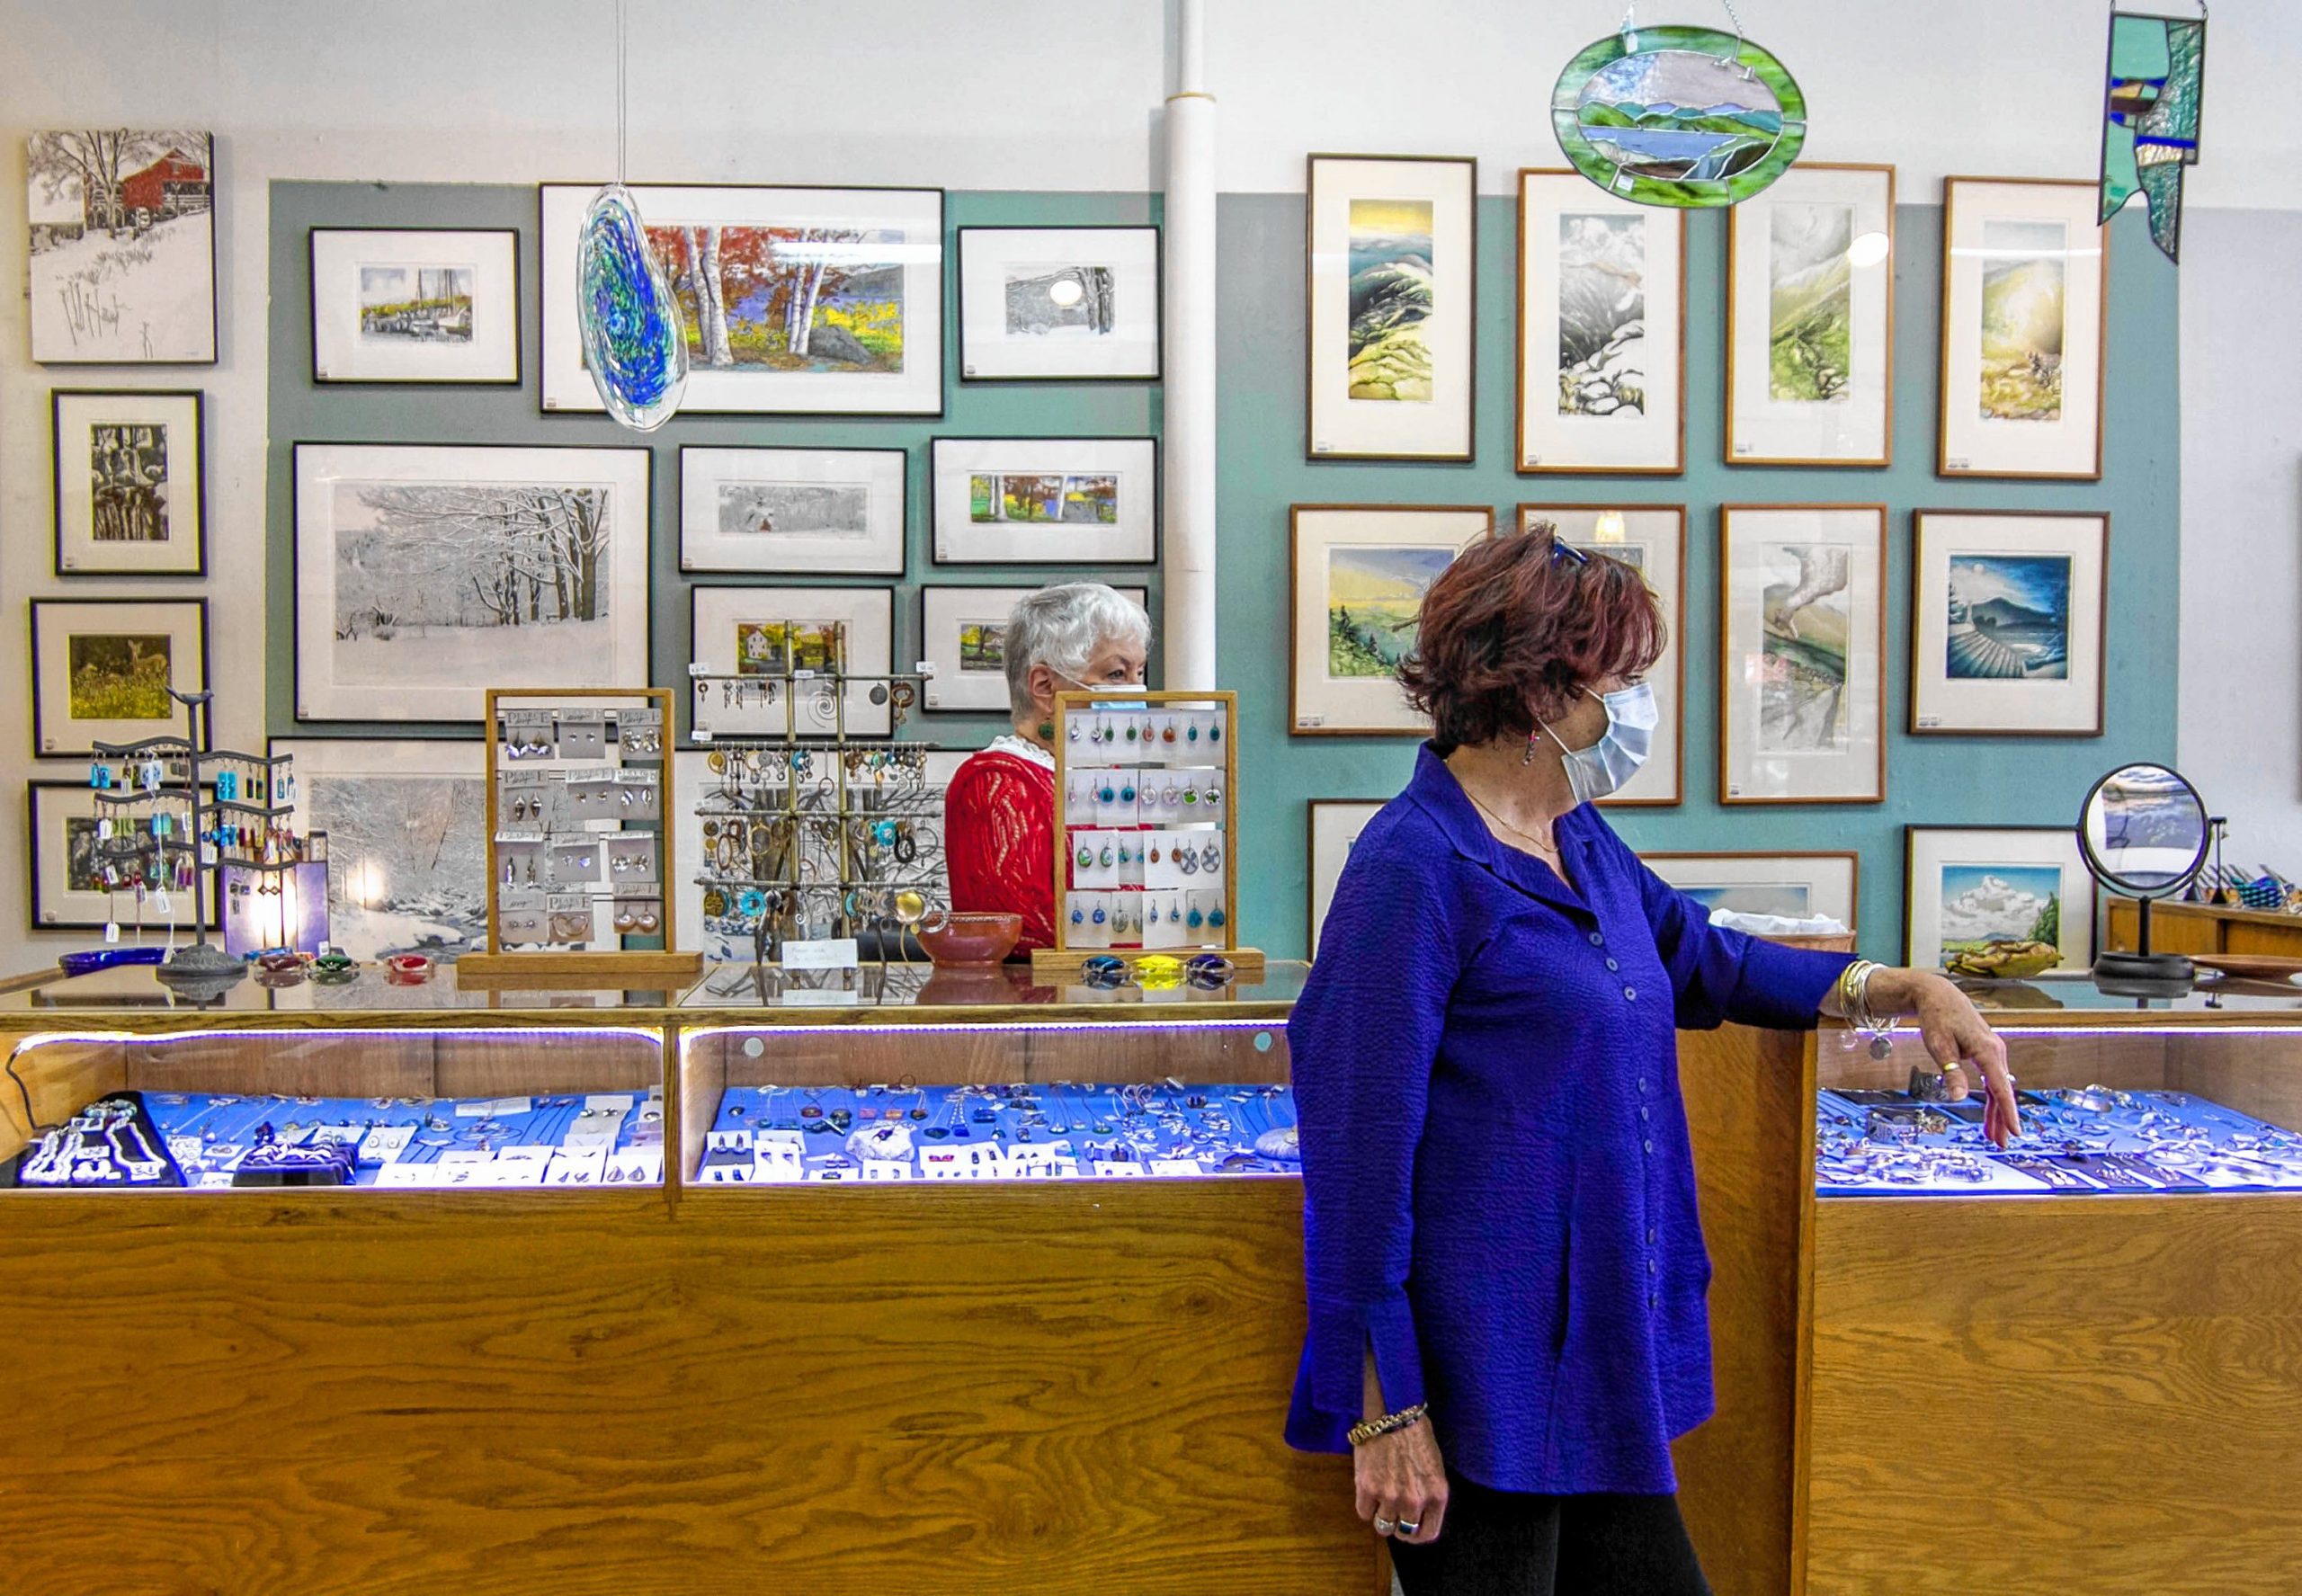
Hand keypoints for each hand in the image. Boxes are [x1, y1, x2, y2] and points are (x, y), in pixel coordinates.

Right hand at [1356, 1417, 1446, 1546]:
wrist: (1393, 1413)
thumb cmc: (1416, 1435)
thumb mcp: (1433, 1468)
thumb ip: (1428, 1495)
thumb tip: (1416, 1515)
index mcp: (1437, 1496)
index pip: (1427, 1534)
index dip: (1415, 1535)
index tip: (1408, 1529)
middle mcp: (1415, 1501)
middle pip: (1403, 1533)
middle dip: (1397, 1525)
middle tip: (1391, 1512)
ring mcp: (1391, 1497)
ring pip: (1382, 1525)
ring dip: (1380, 1514)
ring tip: (1379, 1495)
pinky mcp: (1368, 1489)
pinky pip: (1363, 1512)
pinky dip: (1365, 1504)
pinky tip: (1368, 1487)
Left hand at [1878, 968, 2020, 1146]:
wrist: (1938, 995)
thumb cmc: (1937, 1018)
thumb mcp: (1938, 1046)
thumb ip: (1950, 1071)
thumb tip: (1956, 1097)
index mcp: (1986, 1050)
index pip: (2000, 1087)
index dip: (2008, 1111)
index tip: (2015, 1131)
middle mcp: (1995, 1051)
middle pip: (2002, 1091)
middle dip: (2003, 1118)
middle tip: (2001, 1143)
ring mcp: (1993, 1051)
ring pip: (1998, 1087)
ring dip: (1997, 1111)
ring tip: (1994, 1136)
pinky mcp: (1987, 1052)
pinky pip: (1992, 1080)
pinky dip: (1991, 1097)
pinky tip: (1990, 1114)